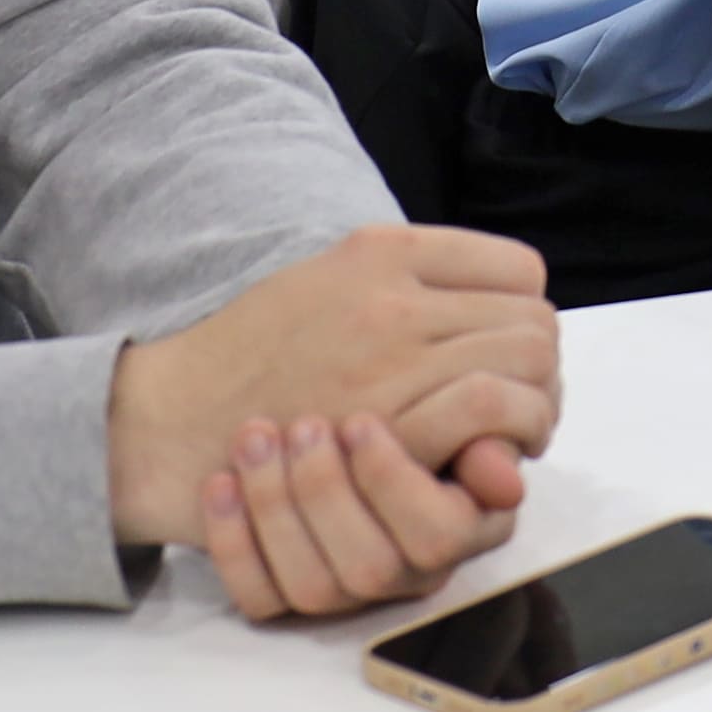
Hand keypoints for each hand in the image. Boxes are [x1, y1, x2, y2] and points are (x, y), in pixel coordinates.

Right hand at [106, 222, 561, 569]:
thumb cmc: (250, 357)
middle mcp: (394, 297)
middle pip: (534, 321)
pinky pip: (494, 414)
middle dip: (539, 369)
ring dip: (534, 406)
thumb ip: (414, 290)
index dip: (524, 316)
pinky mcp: (389, 425)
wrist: (173, 421)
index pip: (518, 270)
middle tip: (517, 407)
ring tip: (505, 437)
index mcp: (381, 251)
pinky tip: (485, 460)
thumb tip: (500, 323)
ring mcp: (393, 359)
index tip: (506, 352)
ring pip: (527, 365)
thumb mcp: (326, 284)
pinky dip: (510, 439)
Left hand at [197, 409, 528, 622]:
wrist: (287, 394)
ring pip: (316, 588)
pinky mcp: (282, 594)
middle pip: (375, 567)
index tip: (358, 420)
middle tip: (303, 425)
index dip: (394, 482)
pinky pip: (259, 599)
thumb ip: (476, 413)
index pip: (442, 533)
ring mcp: (342, 587)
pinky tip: (222, 483)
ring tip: (255, 435)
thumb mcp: (431, 379)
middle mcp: (402, 566)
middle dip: (327, 492)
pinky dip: (234, 542)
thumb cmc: (376, 384)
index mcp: (454, 521)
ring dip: (276, 506)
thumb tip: (506, 468)